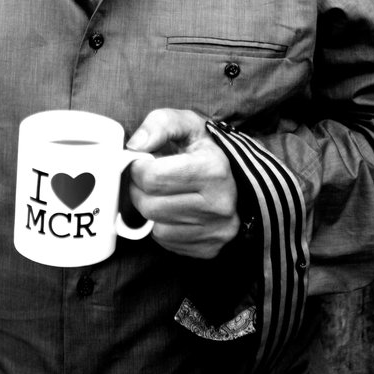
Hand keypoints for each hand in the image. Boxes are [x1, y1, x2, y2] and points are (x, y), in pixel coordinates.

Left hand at [127, 109, 239, 258]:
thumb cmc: (206, 150)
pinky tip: (173, 209)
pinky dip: (163, 225)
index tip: (141, 161)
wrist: (239, 178)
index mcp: (213, 169)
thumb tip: (135, 146)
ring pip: (156, 228)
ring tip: (162, 192)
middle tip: (146, 178)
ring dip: (150, 208)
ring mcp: (216, 230)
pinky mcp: (210, 248)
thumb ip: (160, 124)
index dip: (138, 168)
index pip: (153, 178)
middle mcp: (218, 204)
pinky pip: (167, 242)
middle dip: (139, 190)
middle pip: (150, 206)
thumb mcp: (187, 124)